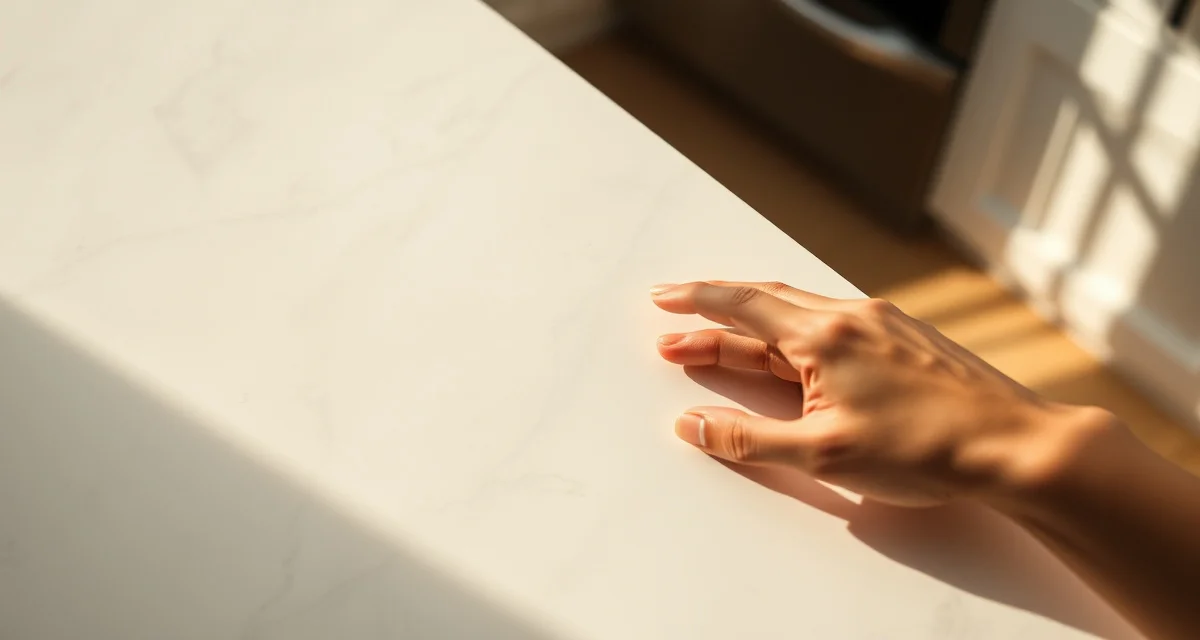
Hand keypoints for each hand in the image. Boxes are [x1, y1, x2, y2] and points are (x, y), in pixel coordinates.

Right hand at [652, 281, 1107, 506]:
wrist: (1016, 445)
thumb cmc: (925, 449)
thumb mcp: (823, 454)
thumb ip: (748, 438)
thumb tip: (691, 424)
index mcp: (823, 337)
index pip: (742, 306)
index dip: (696, 301)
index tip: (663, 299)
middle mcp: (851, 316)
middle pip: (766, 303)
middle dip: (714, 314)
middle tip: (675, 328)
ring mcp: (882, 323)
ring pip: (801, 312)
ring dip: (755, 325)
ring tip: (723, 342)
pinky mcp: (905, 337)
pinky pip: (833, 323)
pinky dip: (796, 332)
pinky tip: (795, 351)